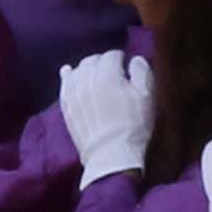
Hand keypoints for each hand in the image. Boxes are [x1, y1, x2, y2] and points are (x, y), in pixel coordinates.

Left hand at [57, 46, 155, 181]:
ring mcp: (73, 93)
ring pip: (78, 70)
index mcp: (108, 74)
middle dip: (103, 62)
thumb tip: (134, 59)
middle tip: (113, 72)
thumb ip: (142, 72)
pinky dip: (68, 76)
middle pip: (92, 60)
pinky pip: (64, 84)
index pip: (112, 55)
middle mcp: (87, 79)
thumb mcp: (147, 97)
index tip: (126, 67)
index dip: (121, 59)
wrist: (111, 155)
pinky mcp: (66, 106)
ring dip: (87, 69)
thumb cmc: (133, 126)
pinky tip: (69, 73)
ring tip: (96, 75)